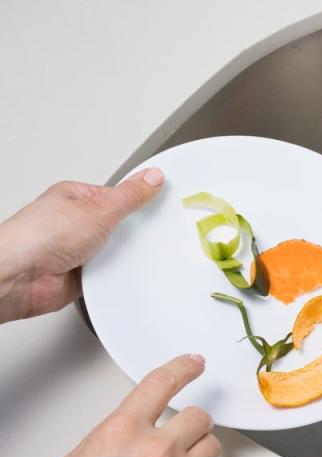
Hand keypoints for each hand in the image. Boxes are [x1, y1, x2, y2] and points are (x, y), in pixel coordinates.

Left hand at [0, 168, 163, 322]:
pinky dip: (116, 274)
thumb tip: (151, 177)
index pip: (120, 194)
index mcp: (77, 197)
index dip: (142, 199)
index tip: (165, 203)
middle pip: (121, 225)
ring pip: (117, 251)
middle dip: (132, 232)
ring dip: (121, 256)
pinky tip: (115, 271)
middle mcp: (76, 222)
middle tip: (144, 234)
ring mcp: (79, 249)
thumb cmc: (39, 237)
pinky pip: (111, 272)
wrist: (20, 277)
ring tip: (120, 254)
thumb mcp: (98, 209)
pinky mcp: (83, 274)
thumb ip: (129, 195)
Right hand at [0, 354, 233, 456]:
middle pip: (198, 418)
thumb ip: (109, 445)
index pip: (161, 383)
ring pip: (212, 448)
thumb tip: (127, 441)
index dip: (183, 368)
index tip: (194, 363)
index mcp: (120, 434)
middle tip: (177, 446)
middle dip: (189, 429)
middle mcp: (156, 451)